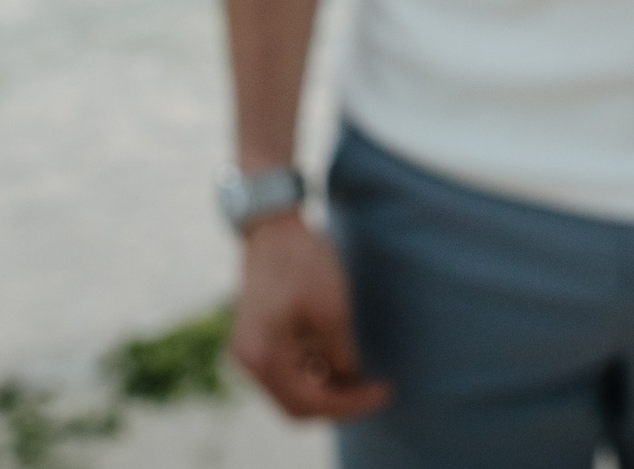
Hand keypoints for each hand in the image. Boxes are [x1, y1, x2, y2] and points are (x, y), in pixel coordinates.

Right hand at [228, 212, 390, 421]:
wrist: (273, 226)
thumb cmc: (302, 261)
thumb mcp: (332, 309)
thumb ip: (342, 354)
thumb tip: (352, 383)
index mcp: (263, 358)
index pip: (310, 404)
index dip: (351, 404)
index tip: (385, 392)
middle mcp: (249, 363)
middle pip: (298, 407)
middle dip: (338, 402)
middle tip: (374, 390)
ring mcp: (249, 353)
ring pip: (292, 393)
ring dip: (327, 389)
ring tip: (359, 372)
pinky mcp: (257, 342)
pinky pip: (287, 373)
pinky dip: (314, 373)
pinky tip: (337, 357)